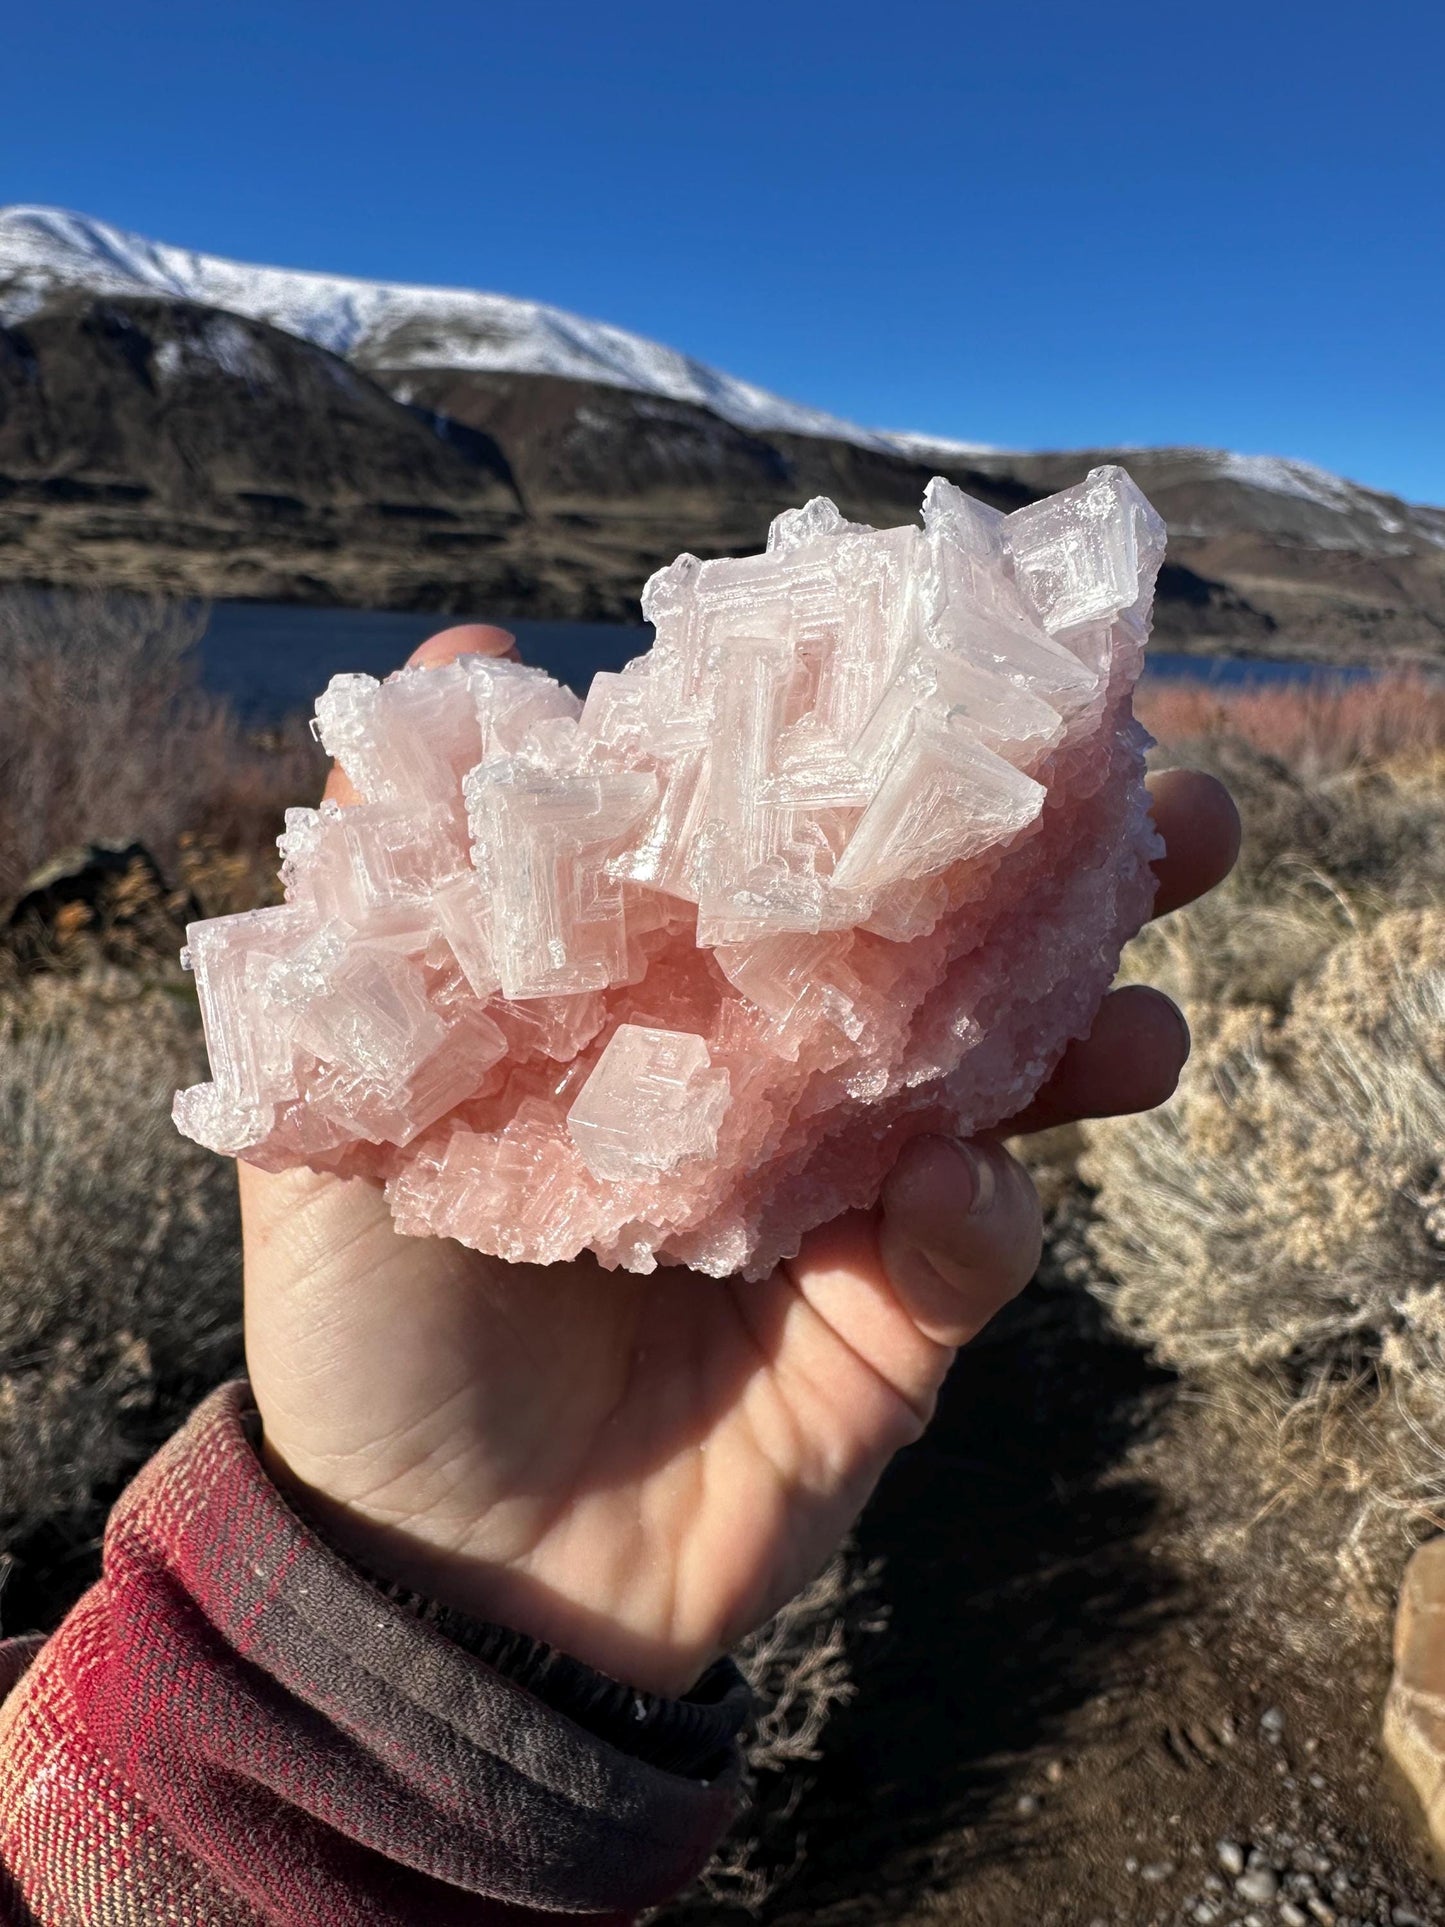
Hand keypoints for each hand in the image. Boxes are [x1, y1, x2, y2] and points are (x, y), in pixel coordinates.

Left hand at [242, 625, 1239, 1698]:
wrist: (432, 1566)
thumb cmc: (374, 1328)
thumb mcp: (345, 1107)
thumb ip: (394, 913)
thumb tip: (446, 677)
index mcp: (669, 1010)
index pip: (802, 867)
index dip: (893, 780)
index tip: (987, 686)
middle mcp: (778, 1085)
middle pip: (946, 960)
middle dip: (1069, 886)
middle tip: (1173, 816)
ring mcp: (848, 1208)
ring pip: (1005, 1094)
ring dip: (1087, 1039)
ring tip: (1139, 1015)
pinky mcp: (891, 1335)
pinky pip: (971, 1255)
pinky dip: (982, 1215)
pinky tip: (957, 1190)